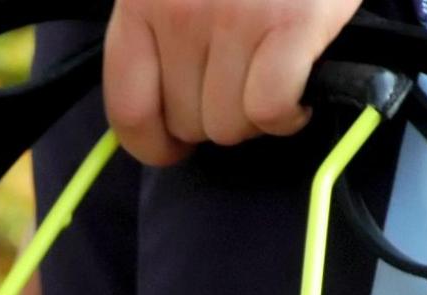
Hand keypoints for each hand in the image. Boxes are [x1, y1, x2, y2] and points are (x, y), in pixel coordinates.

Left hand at [104, 0, 363, 166]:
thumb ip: (158, 32)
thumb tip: (154, 118)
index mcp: (141, 1)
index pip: (126, 107)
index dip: (150, 145)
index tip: (173, 149)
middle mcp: (179, 11)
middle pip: (185, 121)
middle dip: (216, 118)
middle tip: (243, 86)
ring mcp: (234, 18)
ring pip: (229, 125)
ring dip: (255, 118)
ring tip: (274, 80)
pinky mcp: (291, 24)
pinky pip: (270, 110)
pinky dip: (288, 116)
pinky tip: (300, 96)